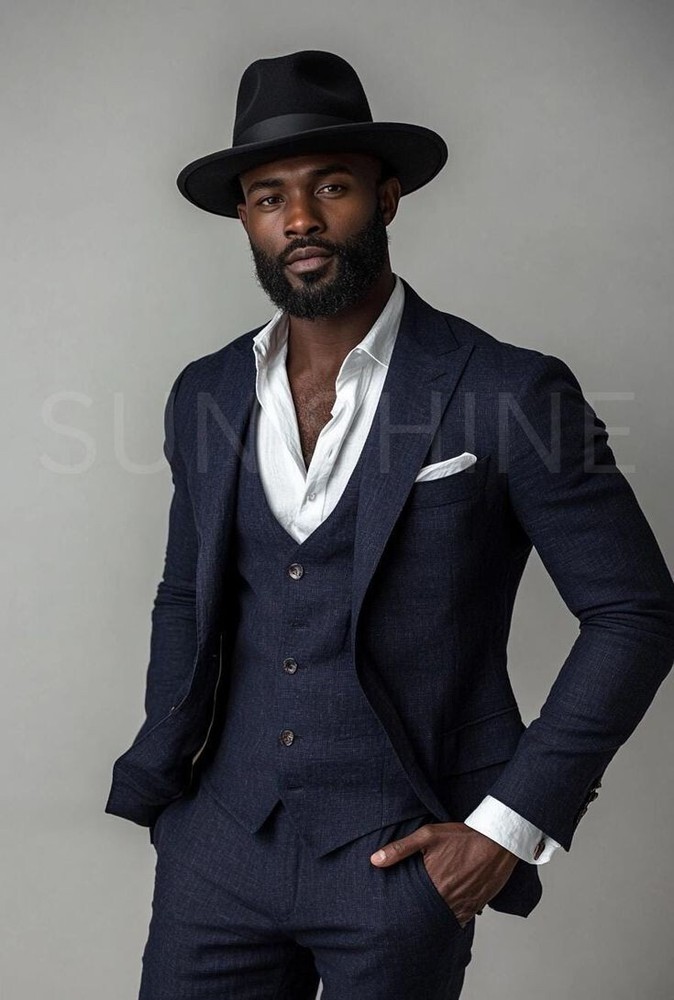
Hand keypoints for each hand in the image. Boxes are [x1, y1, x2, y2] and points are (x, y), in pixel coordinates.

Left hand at [370, 821, 518, 926]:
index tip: (395, 907)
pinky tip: (446, 911)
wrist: (497, 841)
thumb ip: (401, 848)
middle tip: (407, 916)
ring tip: (425, 915)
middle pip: (426, 913)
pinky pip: (462, 919)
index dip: (402, 906)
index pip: (411, 903)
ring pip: (444, 919)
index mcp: (433, 881)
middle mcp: (448, 896)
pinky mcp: (476, 905)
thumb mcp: (428, 835)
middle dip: (417, 914)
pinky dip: (453, 917)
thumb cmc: (463, 836)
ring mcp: (464, 903)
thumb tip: (374, 860)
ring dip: (435, 917)